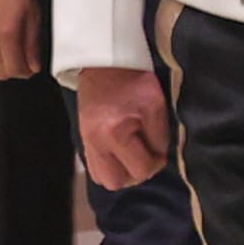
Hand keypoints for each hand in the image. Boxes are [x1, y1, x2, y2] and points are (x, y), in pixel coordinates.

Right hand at [0, 0, 42, 81]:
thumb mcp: (34, 16)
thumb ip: (32, 45)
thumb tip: (34, 66)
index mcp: (6, 34)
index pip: (14, 69)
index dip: (26, 72)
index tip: (33, 67)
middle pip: (0, 72)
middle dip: (14, 70)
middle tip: (24, 60)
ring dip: (1, 63)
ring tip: (12, 50)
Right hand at [74, 65, 169, 189]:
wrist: (104, 63)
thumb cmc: (134, 81)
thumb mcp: (156, 107)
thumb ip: (160, 138)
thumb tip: (158, 157)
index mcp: (115, 133)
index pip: (140, 169)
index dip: (156, 163)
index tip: (160, 151)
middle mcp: (96, 142)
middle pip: (115, 182)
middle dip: (135, 173)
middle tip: (144, 157)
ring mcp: (86, 141)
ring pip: (102, 178)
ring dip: (120, 172)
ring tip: (132, 156)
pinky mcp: (83, 138)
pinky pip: (94, 167)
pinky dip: (109, 165)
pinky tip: (120, 152)